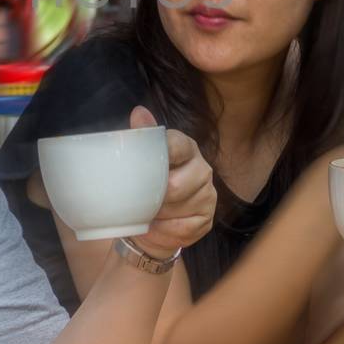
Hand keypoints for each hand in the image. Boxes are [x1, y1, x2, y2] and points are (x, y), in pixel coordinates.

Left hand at [129, 106, 216, 257]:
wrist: (151, 224)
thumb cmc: (146, 187)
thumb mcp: (141, 161)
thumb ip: (142, 137)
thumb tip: (138, 112)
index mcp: (186, 148)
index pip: (178, 145)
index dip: (164, 152)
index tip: (148, 162)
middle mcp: (202, 169)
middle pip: (176, 184)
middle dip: (154, 196)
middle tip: (136, 200)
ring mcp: (208, 195)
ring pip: (178, 208)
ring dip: (156, 215)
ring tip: (145, 214)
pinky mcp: (207, 219)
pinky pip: (182, 228)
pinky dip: (164, 231)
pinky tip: (155, 227)